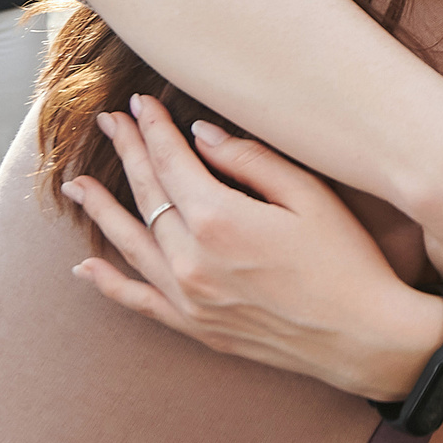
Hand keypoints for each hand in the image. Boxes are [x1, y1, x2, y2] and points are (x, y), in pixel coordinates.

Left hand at [63, 95, 442, 397]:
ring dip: (102, 211)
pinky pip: (140, 302)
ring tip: (76, 185)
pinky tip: (87, 268)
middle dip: (128, 154)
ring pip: (131, 245)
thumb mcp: (311, 196)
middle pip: (148, 196)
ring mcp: (189, 299)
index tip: (138, 104)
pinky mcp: (197, 328)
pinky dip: (110, 284)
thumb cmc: (349, 260)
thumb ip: (251, 160)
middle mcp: (191, 261)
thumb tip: (201, 135)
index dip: (153, 130)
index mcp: (220, 220)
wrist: (365, 338)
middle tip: (108, 125)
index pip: (172, 162)